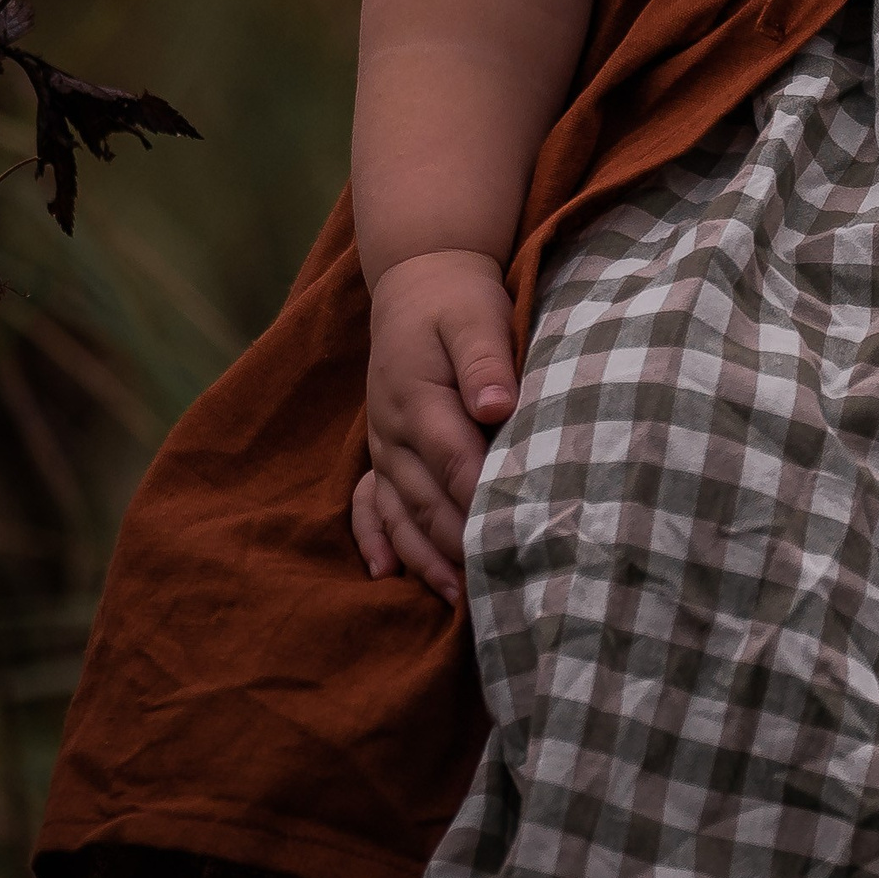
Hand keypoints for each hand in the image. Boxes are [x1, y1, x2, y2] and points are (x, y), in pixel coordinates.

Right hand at [353, 247, 518, 602]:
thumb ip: (484, 360)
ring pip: (400, 510)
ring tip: (458, 597)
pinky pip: (368, 502)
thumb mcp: (474, 315)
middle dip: (457, 545)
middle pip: (426, 498)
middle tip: (494, 589)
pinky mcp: (381, 450)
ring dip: (424, 555)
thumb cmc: (457, 300)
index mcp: (419, 397)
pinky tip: (386, 574)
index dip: (480, 500)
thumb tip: (497, 406)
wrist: (418, 280)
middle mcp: (393, 429)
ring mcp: (382, 443)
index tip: (510, 537)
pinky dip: (376, 538)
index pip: (454, 460)